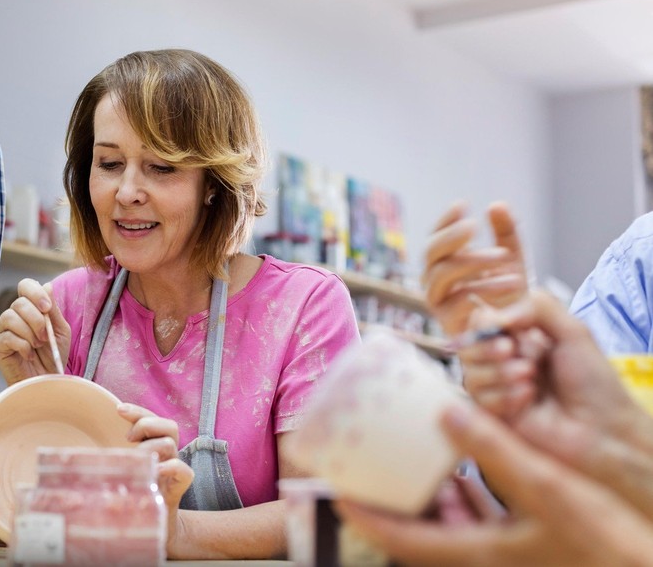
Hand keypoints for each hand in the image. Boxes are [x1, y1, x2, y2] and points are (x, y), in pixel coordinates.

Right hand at [0, 279, 70, 384]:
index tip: (47, 308)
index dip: (35, 293)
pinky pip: (7, 337)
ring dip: (29, 333)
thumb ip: (53, 310)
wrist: (47, 382)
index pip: (25, 285)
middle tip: (45, 337)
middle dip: (37, 320)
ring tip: (37, 346)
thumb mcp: (60, 331)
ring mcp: (4, 330)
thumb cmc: (54, 356)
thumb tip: (47, 285)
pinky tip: (29, 355)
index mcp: (30, 308)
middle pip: (19, 302)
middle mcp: (15, 315)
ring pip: (10, 317)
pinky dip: (23, 346)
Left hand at [115, 402, 193, 559]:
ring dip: (152, 445)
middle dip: (147, 423)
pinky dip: (171, 467)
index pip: (149, 418)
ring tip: (137, 458)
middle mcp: (164, 453)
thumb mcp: (116, 471)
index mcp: (151, 443)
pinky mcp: (177, 487)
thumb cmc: (129, 493)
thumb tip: (67, 454)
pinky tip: (156, 471)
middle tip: (128, 437)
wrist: (150, 525)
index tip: (119, 410)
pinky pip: (184, 471)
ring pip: (172, 443)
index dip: (137, 411)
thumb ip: (105, 459)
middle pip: (168, 425)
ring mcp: (172, 468)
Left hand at [335, 403, 652, 566]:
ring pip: (448, 529)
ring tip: (406, 464)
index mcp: (480, 554)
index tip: (336, 494)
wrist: (646, 566)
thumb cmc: (605, 539)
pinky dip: (462, 501)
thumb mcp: (548, 487)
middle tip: (365, 473)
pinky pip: (479, 525)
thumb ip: (496, 449)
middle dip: (390, 506)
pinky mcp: (523, 548)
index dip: (366, 517)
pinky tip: (460, 476)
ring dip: (426, 501)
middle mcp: (484, 560)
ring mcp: (503, 556)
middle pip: (419, 535)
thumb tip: (447, 409)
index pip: (405, 540)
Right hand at [423, 202, 528, 335]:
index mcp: (445, 268)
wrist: (519, 342)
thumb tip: (496, 204)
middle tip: (474, 227)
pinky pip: (458, 303)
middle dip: (450, 238)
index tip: (462, 205)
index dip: (444, 223)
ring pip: (440, 277)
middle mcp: (436, 286)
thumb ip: (507, 234)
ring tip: (504, 256)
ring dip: (471, 262)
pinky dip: (483, 289)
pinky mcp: (452, 328)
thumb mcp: (513, 263)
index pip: (435, 241)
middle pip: (430, 255)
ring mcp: (440, 306)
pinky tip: (512, 281)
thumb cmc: (512, 300)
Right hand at [462, 290, 652, 520]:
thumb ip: (537, 307)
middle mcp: (503, 363)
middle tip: (518, 356)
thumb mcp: (573, 331)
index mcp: (520, 339)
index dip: (487, 324)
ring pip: (470, 373)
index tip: (507, 331)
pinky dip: (504, 397)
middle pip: (467, 346)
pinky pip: (479, 400)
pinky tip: (528, 401)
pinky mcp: (493, 417)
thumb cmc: (594, 384)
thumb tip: (494, 314)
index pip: (481, 321)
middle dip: (489, 349)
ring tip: (531, 382)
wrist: (604, 430)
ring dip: (501, 375)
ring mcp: (496, 390)